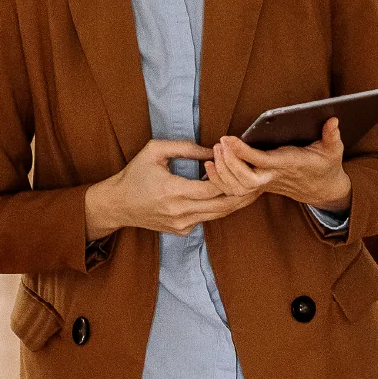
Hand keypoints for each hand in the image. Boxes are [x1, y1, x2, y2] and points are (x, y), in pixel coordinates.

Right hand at [86, 139, 257, 237]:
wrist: (117, 205)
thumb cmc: (134, 175)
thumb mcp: (155, 151)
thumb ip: (185, 147)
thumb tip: (213, 148)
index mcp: (173, 192)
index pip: (213, 188)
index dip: (227, 174)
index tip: (235, 162)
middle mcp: (180, 213)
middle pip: (223, 205)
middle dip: (243, 192)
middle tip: (260, 180)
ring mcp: (182, 225)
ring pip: (218, 214)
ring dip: (235, 201)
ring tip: (252, 188)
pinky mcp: (182, 231)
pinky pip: (206, 218)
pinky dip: (217, 207)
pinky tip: (226, 195)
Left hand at [208, 118, 351, 212]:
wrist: (322, 189)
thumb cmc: (325, 166)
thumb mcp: (333, 150)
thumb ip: (332, 136)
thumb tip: (333, 120)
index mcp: (288, 165)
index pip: (261, 161)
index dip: (243, 152)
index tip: (229, 138)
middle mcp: (273, 177)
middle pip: (245, 178)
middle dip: (229, 162)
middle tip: (221, 142)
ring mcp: (264, 184)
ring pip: (237, 187)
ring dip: (222, 170)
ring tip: (216, 150)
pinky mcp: (258, 186)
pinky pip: (233, 190)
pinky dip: (219, 180)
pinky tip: (211, 165)